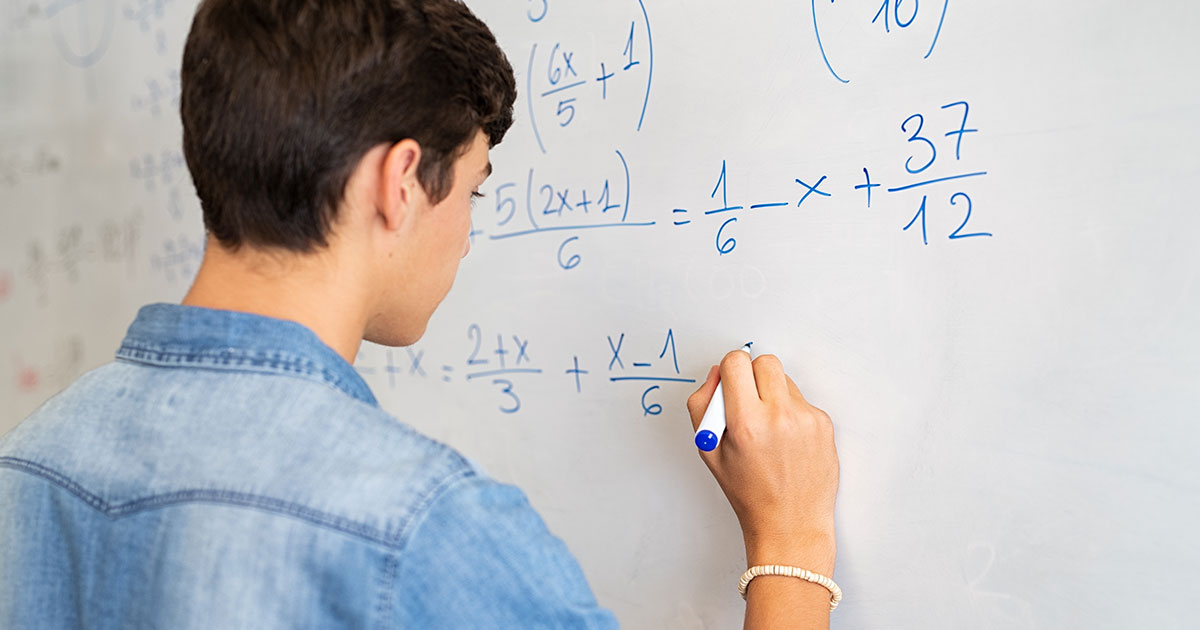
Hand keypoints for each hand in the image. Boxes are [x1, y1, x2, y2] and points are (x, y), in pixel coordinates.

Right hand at [687, 351, 838, 574]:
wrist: (790, 523)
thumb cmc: (748, 492)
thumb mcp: (709, 451)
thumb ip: (703, 405)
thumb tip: (717, 374)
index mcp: (746, 422)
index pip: (737, 362)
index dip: (729, 369)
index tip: (730, 382)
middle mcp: (779, 416)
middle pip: (765, 362)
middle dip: (752, 375)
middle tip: (748, 400)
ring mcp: (806, 419)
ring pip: (785, 380)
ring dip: (773, 393)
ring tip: (768, 428)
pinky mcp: (824, 424)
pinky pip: (802, 401)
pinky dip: (791, 412)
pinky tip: (786, 441)